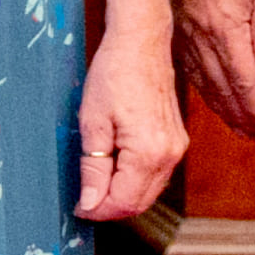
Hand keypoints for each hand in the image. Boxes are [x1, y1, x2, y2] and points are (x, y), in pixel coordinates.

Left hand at [76, 20, 182, 221]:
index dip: (98, 210)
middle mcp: (170, 155)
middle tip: (83, 200)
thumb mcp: (92, 122)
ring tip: (94, 184)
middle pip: (140, 202)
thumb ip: (93, 167)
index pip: (124, 202)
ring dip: (123, 194)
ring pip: (150, 191)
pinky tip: (114, 168)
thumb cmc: (114, 75)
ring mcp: (177, 148)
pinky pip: (156, 174)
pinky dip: (135, 180)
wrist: (141, 44)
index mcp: (149, 152)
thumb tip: (90, 203)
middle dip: (110, 207)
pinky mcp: (176, 141)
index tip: (78, 208)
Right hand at [172, 0, 254, 145]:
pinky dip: (203, 91)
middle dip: (244, 119)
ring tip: (241, 128)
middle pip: (224, 91)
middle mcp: (201, 39)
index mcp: (225, 29)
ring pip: (205, 84)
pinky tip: (212, 99)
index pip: (244, 85)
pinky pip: (188, 69)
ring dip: (224, 110)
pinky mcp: (173, 29)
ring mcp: (183, 35)